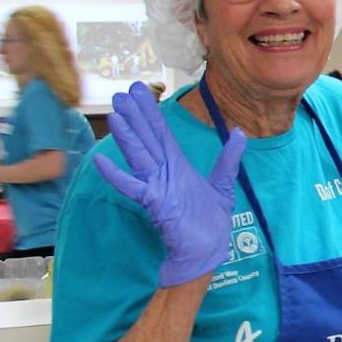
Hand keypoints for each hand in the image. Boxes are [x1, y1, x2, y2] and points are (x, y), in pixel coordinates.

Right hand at [93, 82, 248, 287]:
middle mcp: (164, 172)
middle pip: (148, 139)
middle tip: (122, 93)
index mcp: (178, 165)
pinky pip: (133, 187)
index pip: (161, 133)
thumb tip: (240, 133)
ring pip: (140, 156)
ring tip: (116, 115)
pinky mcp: (155, 203)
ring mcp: (157, 186)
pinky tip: (102, 162)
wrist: (207, 251)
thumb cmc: (210, 221)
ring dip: (128, 137)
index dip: (151, 112)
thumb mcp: (224, 184)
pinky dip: (117, 176)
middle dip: (136, 116)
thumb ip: (229, 159)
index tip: (140, 91)